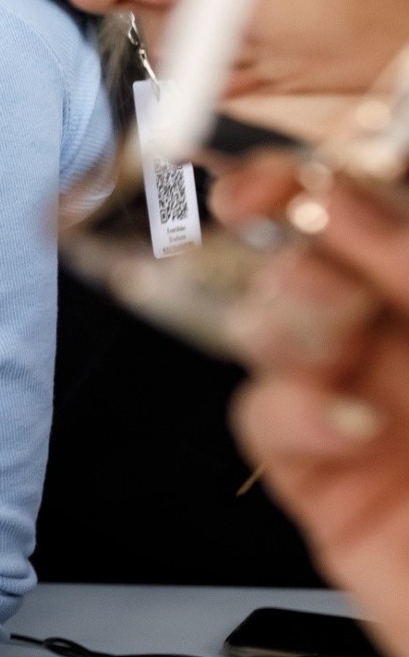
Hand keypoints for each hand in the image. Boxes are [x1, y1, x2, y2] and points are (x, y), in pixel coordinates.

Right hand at [210, 156, 408, 656]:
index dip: (315, 184)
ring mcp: (361, 409)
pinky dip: (290, 417)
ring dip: (283, 326)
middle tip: (307, 267)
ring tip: (331, 347)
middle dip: (286, 252)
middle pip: (304, 263)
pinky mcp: (322, 481)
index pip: (368, 216)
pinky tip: (347, 432)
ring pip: (267, 333)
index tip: (278, 176)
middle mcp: (406, 348)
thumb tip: (341, 196)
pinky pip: (263, 421)